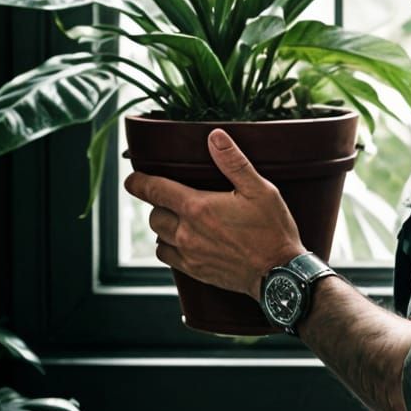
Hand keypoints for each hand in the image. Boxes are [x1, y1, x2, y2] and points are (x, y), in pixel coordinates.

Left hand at [123, 129, 304, 298]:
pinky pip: (167, 257)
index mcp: (199, 207)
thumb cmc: (272, 229)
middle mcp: (187, 232)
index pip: (155, 190)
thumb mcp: (260, 189)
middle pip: (154, 214)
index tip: (131, 179)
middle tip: (176, 198)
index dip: (138, 182)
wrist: (279, 273)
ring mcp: (189, 254)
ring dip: (165, 225)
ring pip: (159, 236)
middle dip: (160, 204)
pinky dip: (169, 247)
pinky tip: (185, 240)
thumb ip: (233, 162)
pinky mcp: (195, 271)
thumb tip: (214, 136)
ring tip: (181, 219)